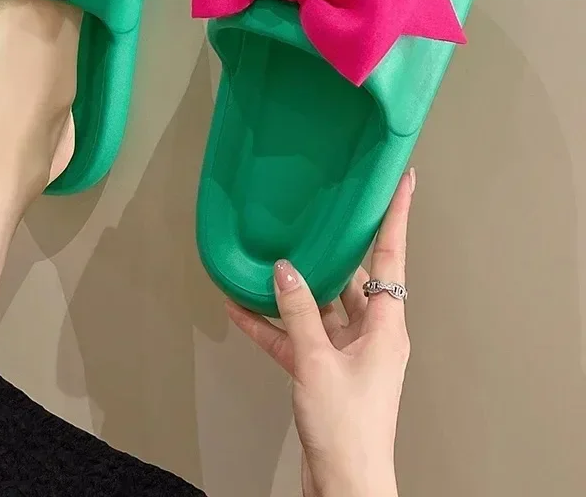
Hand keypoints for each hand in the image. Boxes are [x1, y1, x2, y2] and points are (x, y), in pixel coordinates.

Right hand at [227, 169, 414, 496]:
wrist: (343, 485)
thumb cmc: (347, 426)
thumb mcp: (318, 362)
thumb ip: (299, 313)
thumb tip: (284, 270)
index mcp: (386, 325)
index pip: (392, 256)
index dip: (396, 215)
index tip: (404, 180)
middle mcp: (371, 333)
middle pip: (351, 279)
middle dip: (331, 250)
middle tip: (318, 214)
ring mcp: (346, 353)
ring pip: (318, 308)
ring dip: (291, 292)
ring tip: (264, 260)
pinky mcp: (323, 372)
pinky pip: (297, 338)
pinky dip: (272, 326)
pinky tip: (241, 310)